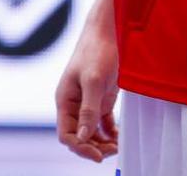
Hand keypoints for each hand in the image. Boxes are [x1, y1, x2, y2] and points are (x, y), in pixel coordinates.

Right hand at [54, 13, 119, 162]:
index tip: (98, 155)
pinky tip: (120, 136)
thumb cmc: (96, 51)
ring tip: (118, 145)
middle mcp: (74, 104)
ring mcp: (88, 102)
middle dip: (94, 147)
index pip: (66, 134)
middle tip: (113, 150)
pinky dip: (111, 133)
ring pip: (91, 132)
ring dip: (103, 142)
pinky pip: (103, 124)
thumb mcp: (93, 81)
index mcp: (65, 100)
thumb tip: (83, 137)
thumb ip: (88, 110)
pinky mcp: (101, 99)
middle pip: (80, 136)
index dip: (80, 147)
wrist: (109, 31)